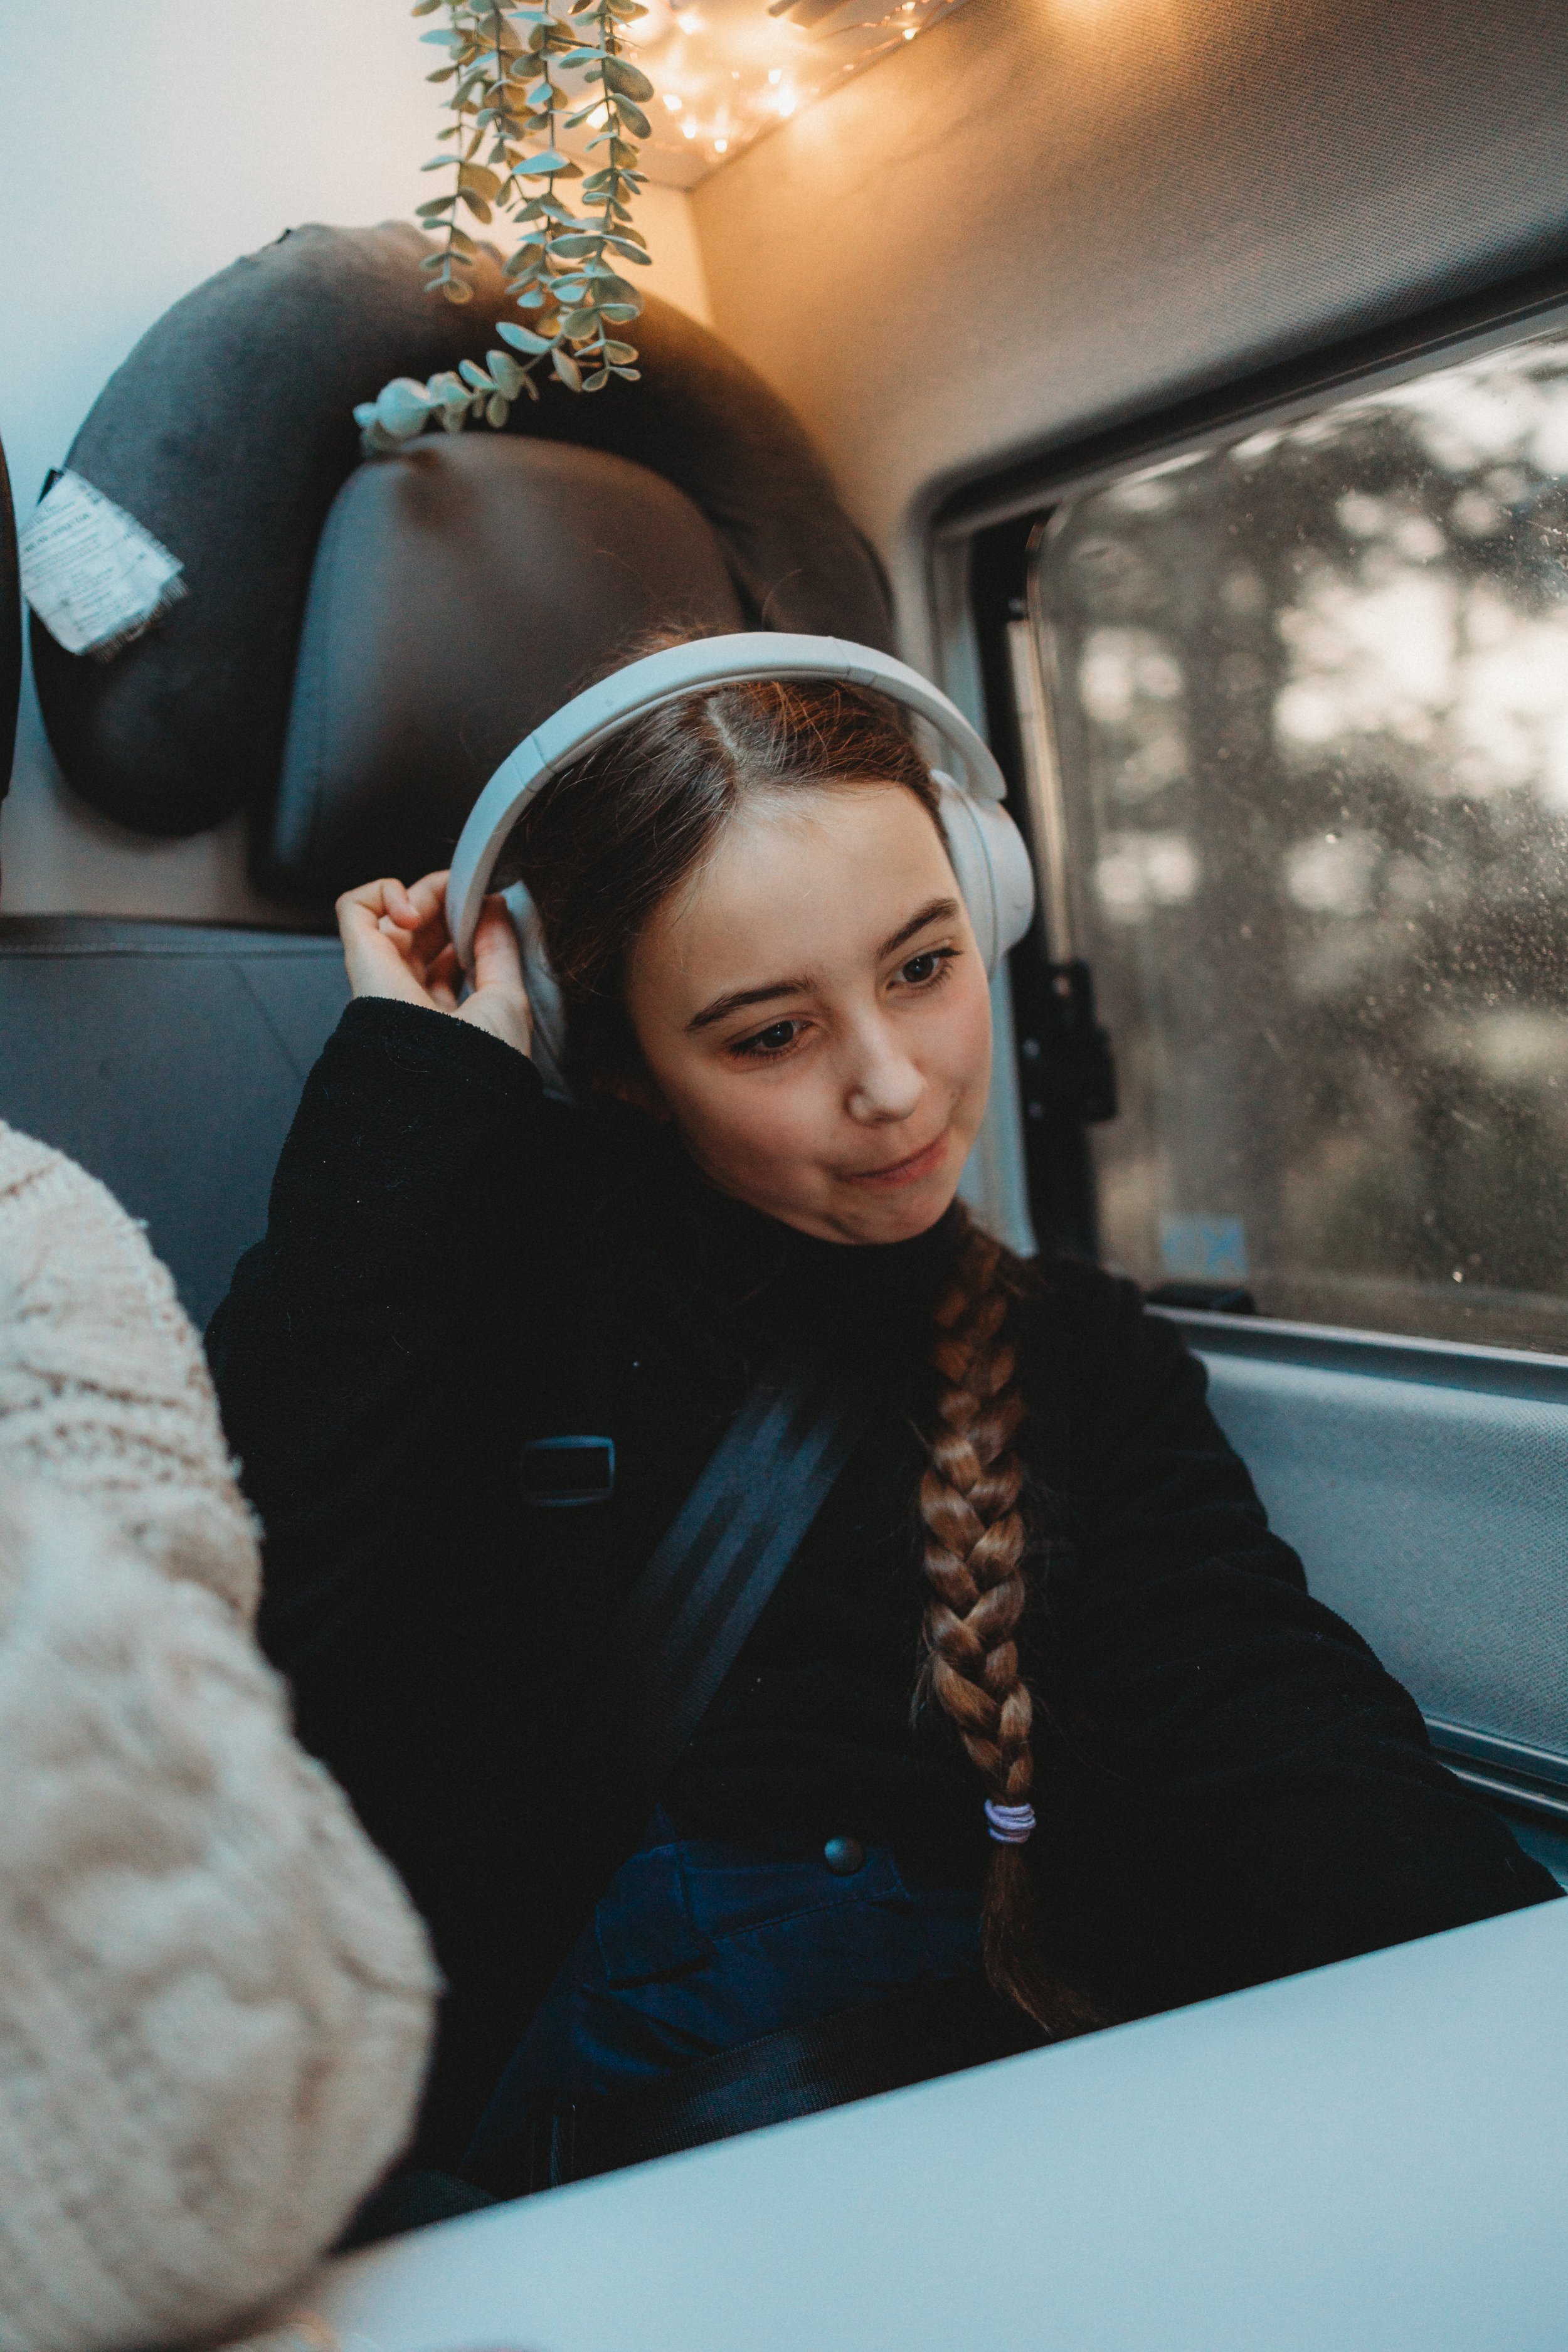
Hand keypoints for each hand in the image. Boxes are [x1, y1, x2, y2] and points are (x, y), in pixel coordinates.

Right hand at [335, 870, 533, 1059]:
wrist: (447, 1083)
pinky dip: (384, 891)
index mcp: (444, 1011)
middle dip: (452, 905)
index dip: (470, 926)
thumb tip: (496, 905)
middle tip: (476, 900)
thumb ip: (500, 948)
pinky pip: (354, 906)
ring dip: (428, 894)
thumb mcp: (508, 997)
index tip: (494, 911)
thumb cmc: (480, 1058)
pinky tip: (413, 911)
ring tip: (451, 902)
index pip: (449, 954)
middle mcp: (409, 992)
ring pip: (395, 912)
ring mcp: (382, 973)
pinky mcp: (361, 957)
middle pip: (424, 929)